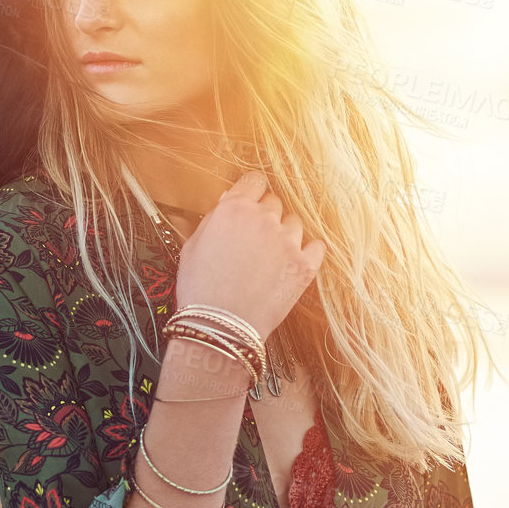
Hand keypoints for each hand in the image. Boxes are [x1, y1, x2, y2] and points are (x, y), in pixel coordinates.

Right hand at [172, 171, 324, 339]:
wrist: (220, 327)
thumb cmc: (200, 288)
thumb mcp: (192, 246)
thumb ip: (213, 219)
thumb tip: (228, 202)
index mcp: (235, 209)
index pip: (254, 180)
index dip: (251, 190)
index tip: (250, 201)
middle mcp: (264, 219)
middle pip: (274, 202)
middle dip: (264, 215)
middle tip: (253, 237)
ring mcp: (288, 242)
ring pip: (294, 223)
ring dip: (284, 233)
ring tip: (270, 255)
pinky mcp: (305, 266)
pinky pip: (316, 247)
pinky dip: (307, 252)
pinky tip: (292, 262)